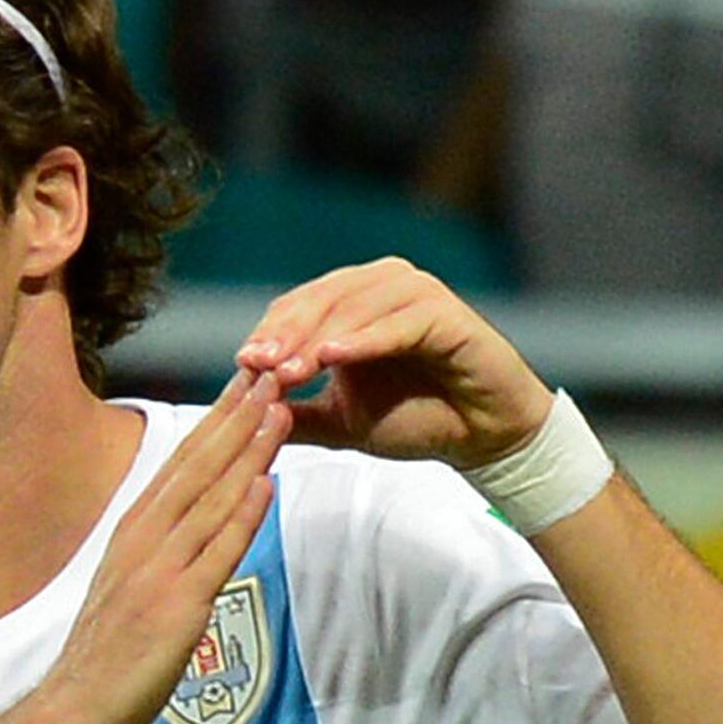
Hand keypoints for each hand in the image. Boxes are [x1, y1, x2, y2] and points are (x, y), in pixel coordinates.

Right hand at [33, 371, 287, 723]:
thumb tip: (192, 517)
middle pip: (199, 465)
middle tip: (271, 370)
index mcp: (134, 530)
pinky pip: (216, 552)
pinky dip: (241, 515)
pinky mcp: (177, 605)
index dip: (217, 419)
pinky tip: (265, 484)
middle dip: (237, 416)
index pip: (182, 462)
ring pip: (212, 498)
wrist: (72, 707)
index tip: (246, 381)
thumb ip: (160, 547)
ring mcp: (159, 570)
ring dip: (248, 451)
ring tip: (280, 408)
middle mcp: (145, 539)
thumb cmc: (104, 653)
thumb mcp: (129, 582)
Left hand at [235, 257, 552, 467]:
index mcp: (353, 302)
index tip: (242, 365)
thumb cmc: (416, 418)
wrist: (481, 437)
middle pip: (320, 299)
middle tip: (255, 365)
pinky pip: (398, 322)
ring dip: (318, 338)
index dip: (269, 333)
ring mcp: (416, 294)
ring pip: (354, 307)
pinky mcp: (446, 313)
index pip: (298, 306)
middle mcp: (382, 286)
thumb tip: (241, 416)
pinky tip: (333, 357)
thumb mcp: (341, 421)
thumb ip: (295, 415)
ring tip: (287, 370)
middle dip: (285, 334)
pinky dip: (364, 339)